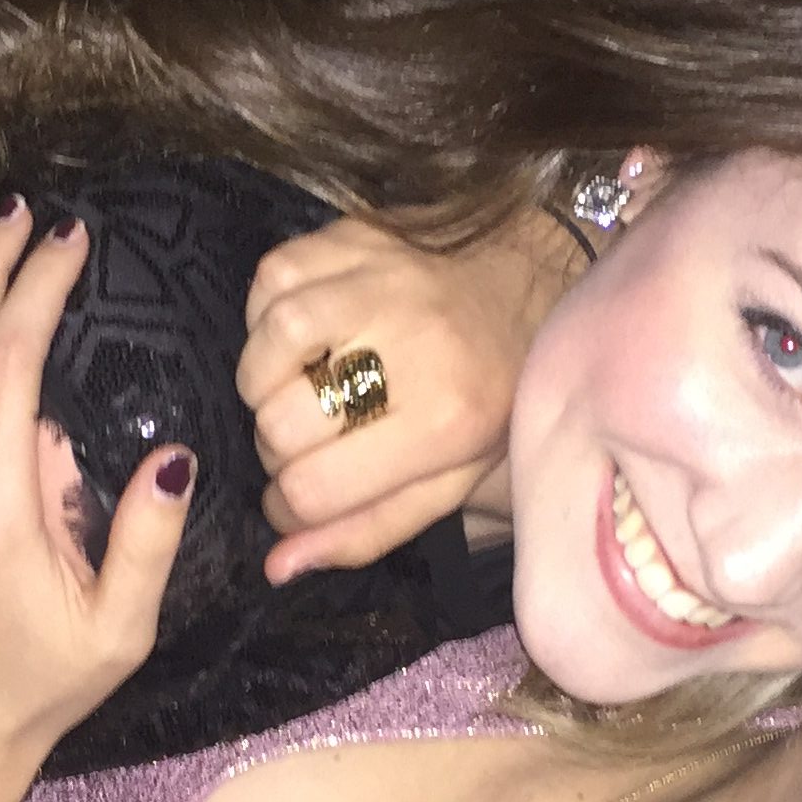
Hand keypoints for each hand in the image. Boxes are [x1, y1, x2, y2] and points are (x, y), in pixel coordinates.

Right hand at [236, 215, 569, 581]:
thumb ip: (369, 528)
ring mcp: (377, 279)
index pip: (313, 489)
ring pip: (264, 352)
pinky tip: (303, 337)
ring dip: (266, 384)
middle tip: (317, 442)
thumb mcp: (453, 479)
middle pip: (279, 425)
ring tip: (302, 389)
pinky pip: (267, 284)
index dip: (290, 508)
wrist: (537, 276)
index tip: (301, 501)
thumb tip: (277, 567)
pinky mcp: (350, 234)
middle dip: (280, 449)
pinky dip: (267, 321)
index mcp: (446, 420)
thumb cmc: (495, 392)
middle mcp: (411, 345)